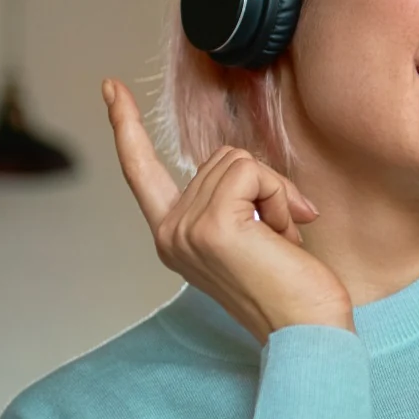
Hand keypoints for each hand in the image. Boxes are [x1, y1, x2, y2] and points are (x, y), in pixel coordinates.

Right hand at [103, 79, 352, 342]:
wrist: (308, 332)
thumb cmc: (293, 291)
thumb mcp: (251, 235)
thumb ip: (234, 201)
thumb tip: (247, 170)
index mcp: (173, 237)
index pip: (141, 171)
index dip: (126, 125)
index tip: (110, 87)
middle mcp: (169, 233)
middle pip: (219, 158)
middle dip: (264, 188)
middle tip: (279, 237)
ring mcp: (185, 229)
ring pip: (239, 162)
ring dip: (275, 196)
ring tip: (280, 242)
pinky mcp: (210, 225)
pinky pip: (253, 172)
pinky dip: (279, 196)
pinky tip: (283, 236)